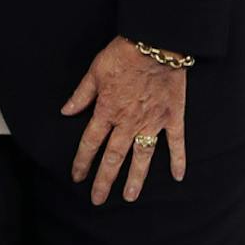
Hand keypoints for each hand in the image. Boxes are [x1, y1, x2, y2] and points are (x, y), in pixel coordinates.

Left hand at [60, 35, 188, 204]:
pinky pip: (176, 143)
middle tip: (98, 199)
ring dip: (135, 179)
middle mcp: (128, 122)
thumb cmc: (123, 54)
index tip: (76, 177)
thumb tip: (66, 112)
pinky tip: (178, 177)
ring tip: (129, 197)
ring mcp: (152, 122)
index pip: (90, 143)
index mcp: (107, 111)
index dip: (81, 161)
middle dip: (104, 180)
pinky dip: (178, 160)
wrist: (156, 44)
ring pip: (141, 157)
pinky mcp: (172, 118)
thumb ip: (81, 95)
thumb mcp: (94, 72)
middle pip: (113, 157)